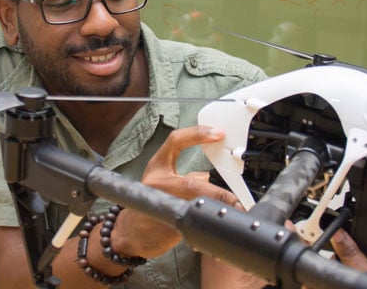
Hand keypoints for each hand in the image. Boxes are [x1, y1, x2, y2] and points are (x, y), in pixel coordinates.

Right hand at [111, 126, 238, 258]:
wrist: (129, 233)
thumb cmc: (146, 204)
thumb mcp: (162, 181)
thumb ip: (186, 176)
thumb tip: (212, 176)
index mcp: (157, 167)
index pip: (175, 141)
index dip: (197, 134)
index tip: (218, 133)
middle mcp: (157, 184)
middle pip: (192, 185)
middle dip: (217, 193)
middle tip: (236, 200)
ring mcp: (159, 206)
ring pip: (195, 207)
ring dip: (215, 211)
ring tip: (233, 213)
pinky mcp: (164, 228)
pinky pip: (193, 225)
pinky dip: (208, 225)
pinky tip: (217, 228)